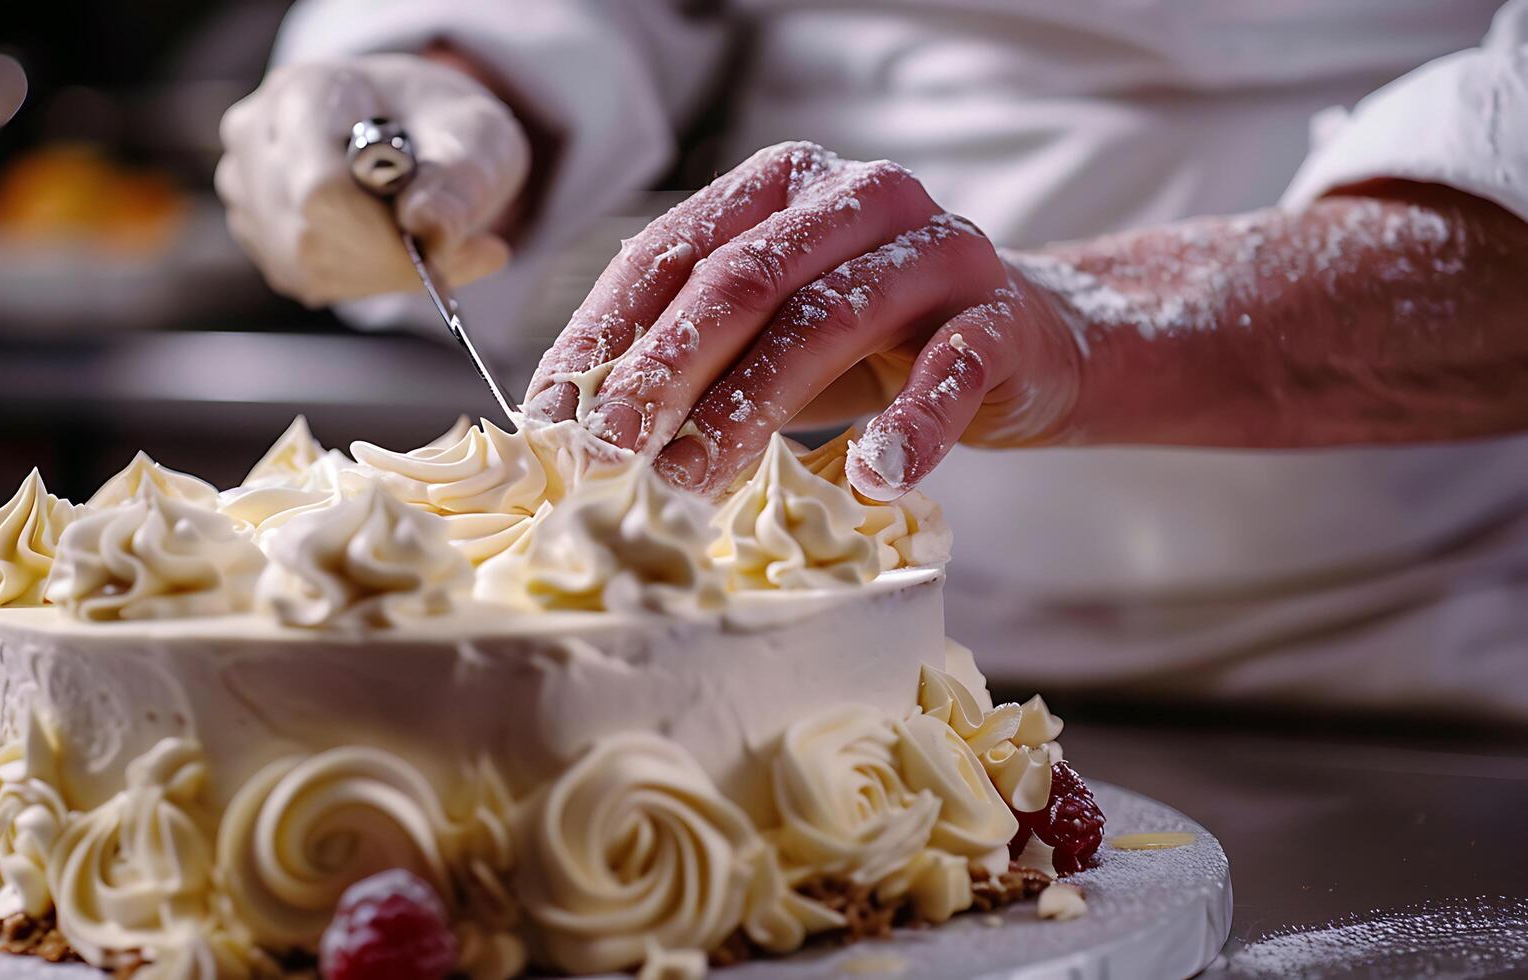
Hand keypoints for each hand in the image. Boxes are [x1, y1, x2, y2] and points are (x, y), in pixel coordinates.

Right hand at [216, 54, 529, 306]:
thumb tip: (430, 233)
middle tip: (447, 247)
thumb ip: (458, 183)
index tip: (436, 249)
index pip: (321, 189)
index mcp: (306, 92)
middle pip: (308, 234)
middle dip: (385, 258)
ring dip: (376, 271)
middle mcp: (257, 135)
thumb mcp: (475, 136)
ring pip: (304, 265)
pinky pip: (305, 278)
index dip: (379, 236)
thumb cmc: (442, 123)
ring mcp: (246, 184)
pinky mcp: (256, 230)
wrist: (414, 124)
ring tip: (419, 236)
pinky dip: (360, 277)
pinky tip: (386, 244)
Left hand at [522, 141, 1082, 499]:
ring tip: (692, 484)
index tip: (554, 421)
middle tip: (609, 453)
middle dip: (663, 372)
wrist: (1026, 341)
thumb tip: (569, 426)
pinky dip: (909, 427)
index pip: (670, 251)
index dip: (605, 335)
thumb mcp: (766, 337)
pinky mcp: (999, 318)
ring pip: (827, 322)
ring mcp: (935, 251)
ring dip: (749, 411)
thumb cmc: (870, 343)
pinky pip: (949, 372)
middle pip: (742, 280)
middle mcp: (856, 196)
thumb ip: (689, 357)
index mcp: (780, 184)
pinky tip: (869, 478)